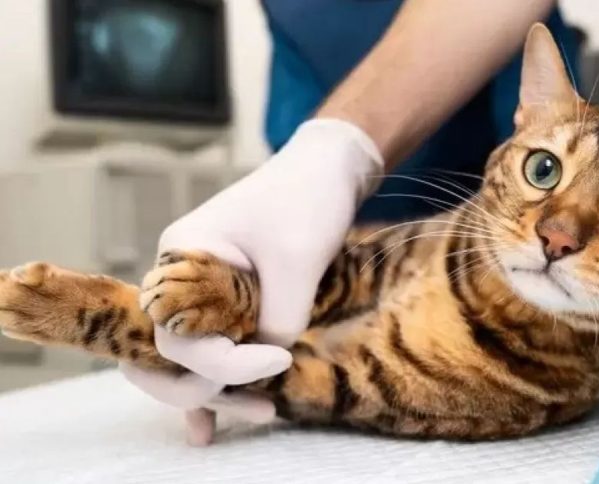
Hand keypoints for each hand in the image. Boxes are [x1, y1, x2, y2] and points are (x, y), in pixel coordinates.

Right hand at [120, 119, 382, 444]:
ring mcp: (202, 287)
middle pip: (169, 353)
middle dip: (205, 389)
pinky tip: (218, 419)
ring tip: (262, 414)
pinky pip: (211, 344)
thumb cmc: (307, 199)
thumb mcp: (296, 261)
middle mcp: (181, 276)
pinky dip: (217, 379)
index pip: (181, 336)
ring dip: (216, 392)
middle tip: (259, 407)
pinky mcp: (229, 296)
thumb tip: (270, 357)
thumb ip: (279, 316)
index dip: (227, 363)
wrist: (328, 168)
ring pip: (190, 356)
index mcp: (181, 257)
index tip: (281, 358)